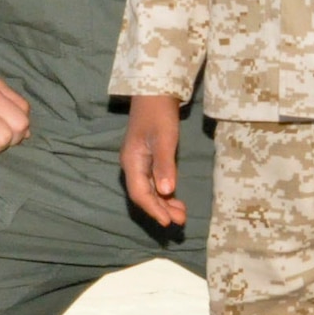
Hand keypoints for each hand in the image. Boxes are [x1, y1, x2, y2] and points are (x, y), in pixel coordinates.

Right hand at [120, 95, 185, 226]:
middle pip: (144, 194)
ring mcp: (139, 162)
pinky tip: (175, 198)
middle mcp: (132, 165)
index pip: (140, 193)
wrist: (155, 92)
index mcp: (132, 161)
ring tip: (181, 213)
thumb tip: (165, 192)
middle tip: (181, 220)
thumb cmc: (159, 113)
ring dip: (164, 203)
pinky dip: (164, 192)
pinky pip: (153, 181)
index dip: (154, 209)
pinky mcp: (147, 158)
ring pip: (149, 189)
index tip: (168, 222)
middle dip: (161, 209)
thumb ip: (164, 165)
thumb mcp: (164, 138)